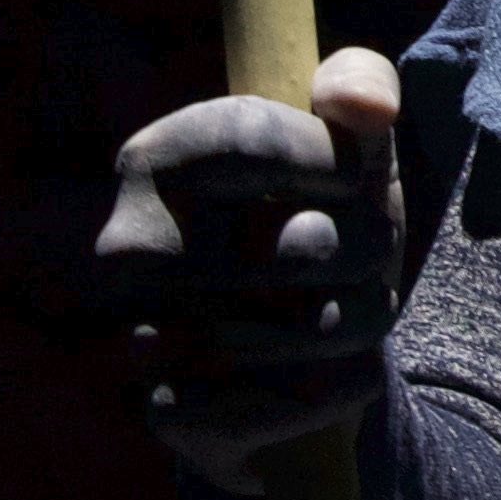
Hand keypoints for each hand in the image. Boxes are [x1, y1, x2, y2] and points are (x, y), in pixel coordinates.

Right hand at [96, 45, 403, 493]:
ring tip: (347, 309)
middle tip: (365, 256)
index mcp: (156, 158)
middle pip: (307, 244)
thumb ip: (362, 87)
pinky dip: (346, 384)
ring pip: (318, 327)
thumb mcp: (346, 145)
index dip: (335, 159)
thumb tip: (367, 104)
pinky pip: (305, 395)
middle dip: (372, 253)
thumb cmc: (321, 222)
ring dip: (365, 320)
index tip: (364, 177)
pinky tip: (329, 372)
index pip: (252, 136)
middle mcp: (128, 246)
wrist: (287, 357)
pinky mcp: (172, 413)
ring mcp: (141, 333)